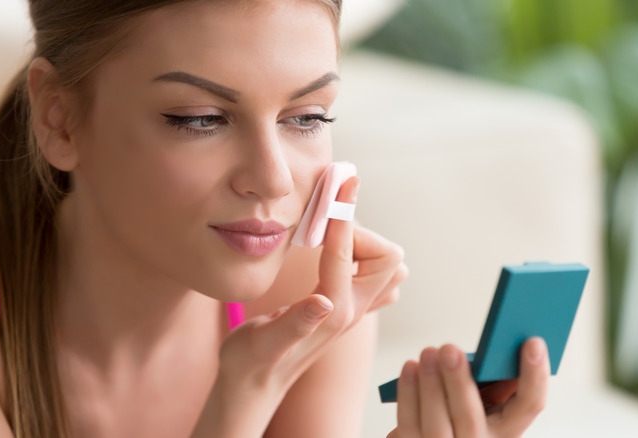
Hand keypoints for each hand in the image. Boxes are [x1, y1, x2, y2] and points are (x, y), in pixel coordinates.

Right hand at [192, 176, 406, 436]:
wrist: (252, 386)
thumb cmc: (250, 363)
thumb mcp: (263, 343)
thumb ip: (295, 323)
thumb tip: (323, 302)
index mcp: (333, 312)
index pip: (347, 251)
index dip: (342, 214)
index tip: (340, 181)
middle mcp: (351, 310)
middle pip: (387, 257)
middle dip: (359, 229)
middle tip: (323, 216)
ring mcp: (351, 310)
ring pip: (382, 265)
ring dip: (359, 240)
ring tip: (323, 229)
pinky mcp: (343, 309)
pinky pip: (370, 274)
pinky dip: (356, 252)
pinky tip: (328, 247)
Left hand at [387, 338, 549, 437]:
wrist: (436, 437)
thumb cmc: (462, 409)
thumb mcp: (485, 398)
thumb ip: (491, 376)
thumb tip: (495, 337)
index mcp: (508, 430)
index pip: (530, 405)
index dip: (536, 375)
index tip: (533, 341)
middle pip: (470, 418)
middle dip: (458, 381)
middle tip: (449, 347)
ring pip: (437, 424)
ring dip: (430, 384)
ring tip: (428, 352)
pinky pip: (409, 424)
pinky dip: (408, 393)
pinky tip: (410, 367)